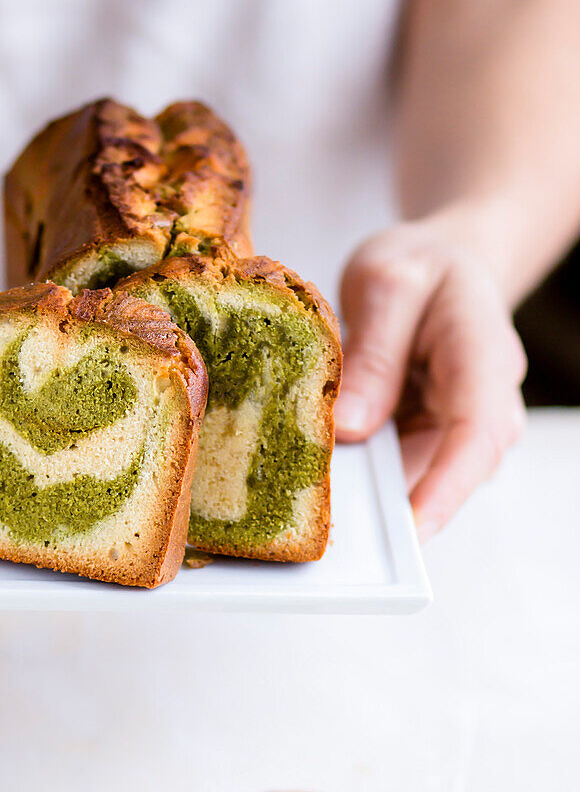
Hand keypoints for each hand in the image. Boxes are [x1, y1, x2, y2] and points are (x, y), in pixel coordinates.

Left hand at [335, 213, 526, 540]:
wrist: (440, 265)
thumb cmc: (421, 266)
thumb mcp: (387, 283)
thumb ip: (372, 353)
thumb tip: (348, 429)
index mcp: (483, 356)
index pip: (478, 432)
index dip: (446, 486)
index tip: (412, 526)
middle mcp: (482, 402)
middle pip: (445, 468)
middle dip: (389, 500)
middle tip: (326, 520)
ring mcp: (455, 426)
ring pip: (413, 476)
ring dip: (366, 489)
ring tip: (309, 489)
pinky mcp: (425, 436)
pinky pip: (392, 467)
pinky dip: (356, 472)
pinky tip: (315, 468)